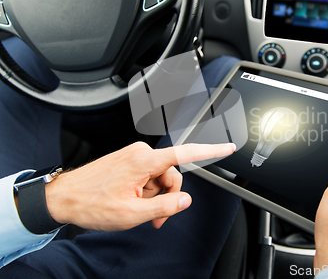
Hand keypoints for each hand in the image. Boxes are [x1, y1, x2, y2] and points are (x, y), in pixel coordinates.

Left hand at [45, 142, 235, 230]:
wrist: (63, 198)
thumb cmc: (91, 203)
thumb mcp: (132, 213)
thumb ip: (164, 206)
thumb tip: (185, 201)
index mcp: (143, 160)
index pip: (185, 154)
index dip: (210, 150)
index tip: (227, 147)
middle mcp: (140, 153)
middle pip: (172, 175)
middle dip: (167, 198)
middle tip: (156, 217)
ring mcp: (133, 157)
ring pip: (160, 178)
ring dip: (155, 198)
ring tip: (138, 212)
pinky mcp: (129, 162)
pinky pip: (148, 177)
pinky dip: (146, 192)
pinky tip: (133, 203)